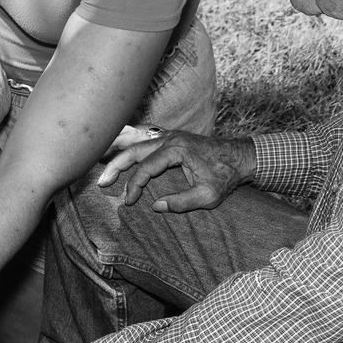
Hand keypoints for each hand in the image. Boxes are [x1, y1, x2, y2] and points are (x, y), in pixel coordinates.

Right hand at [98, 127, 256, 212]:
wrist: (241, 157)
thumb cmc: (225, 176)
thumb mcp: (208, 196)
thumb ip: (182, 203)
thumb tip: (156, 207)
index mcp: (177, 150)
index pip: (145, 168)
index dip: (134, 186)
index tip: (130, 202)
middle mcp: (170, 138)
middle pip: (133, 150)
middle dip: (115, 166)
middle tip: (102, 183)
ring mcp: (169, 135)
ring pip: (135, 141)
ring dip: (118, 154)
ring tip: (103, 167)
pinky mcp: (170, 137)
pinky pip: (143, 139)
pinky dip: (128, 146)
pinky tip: (116, 150)